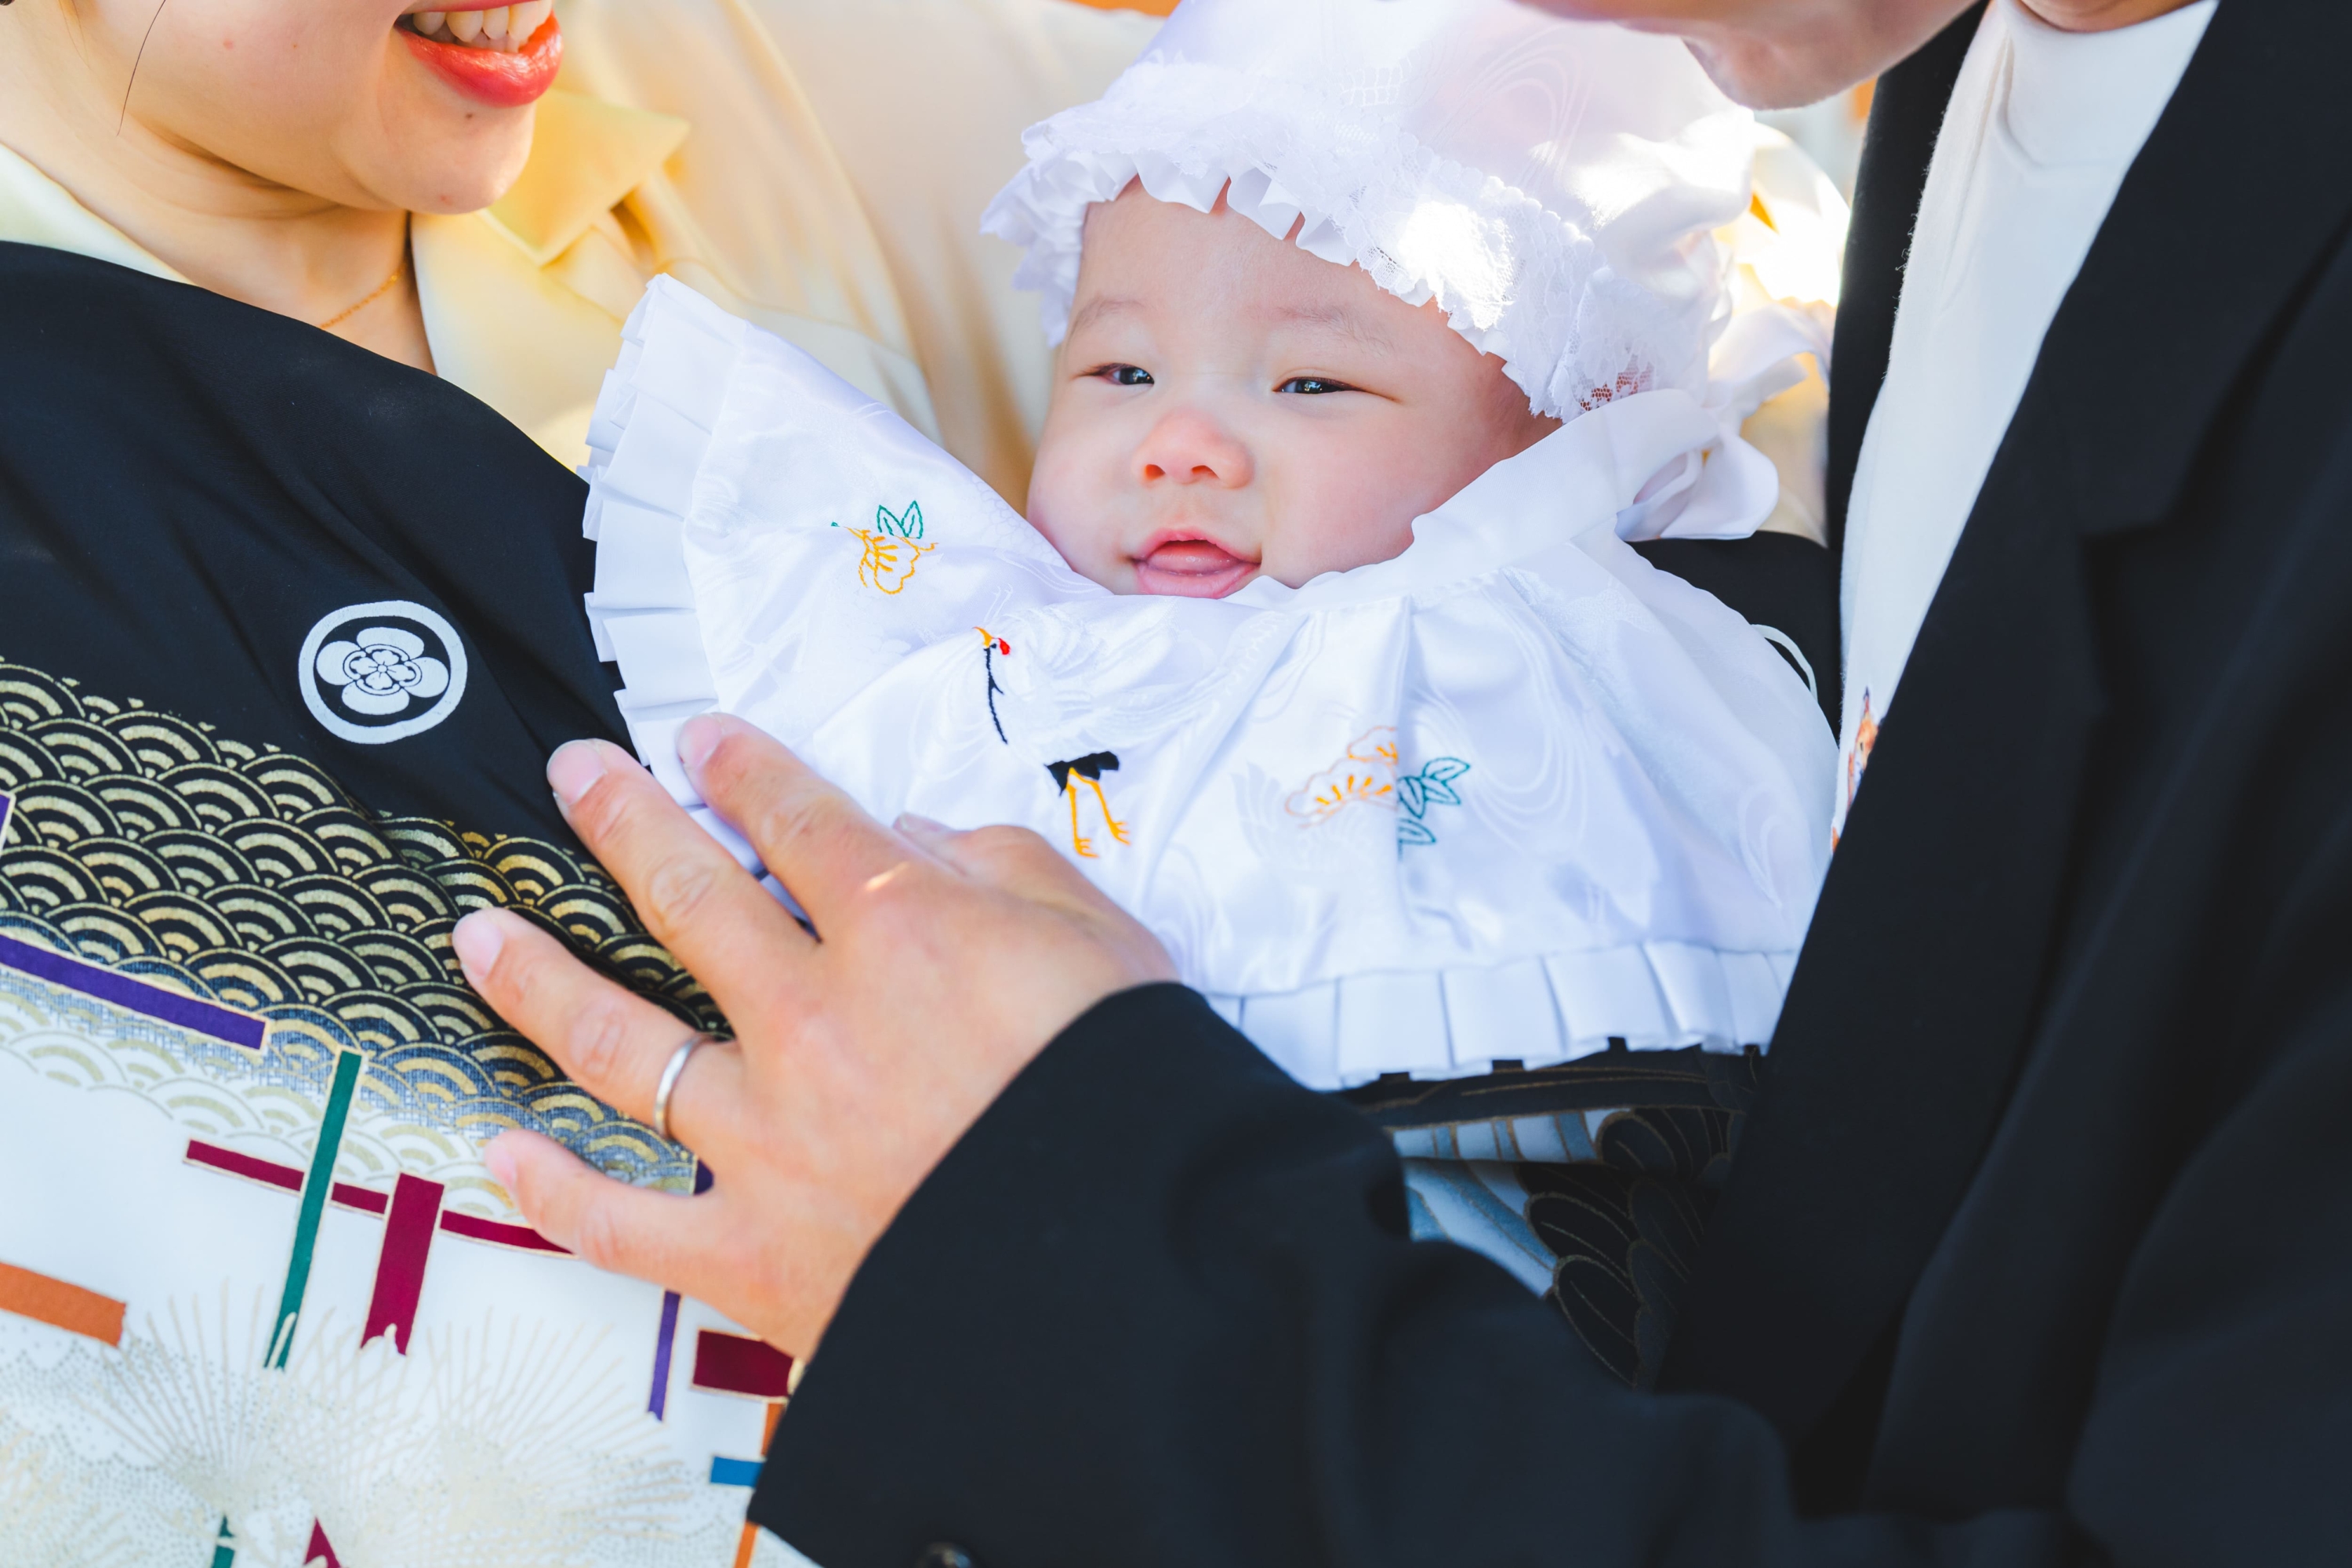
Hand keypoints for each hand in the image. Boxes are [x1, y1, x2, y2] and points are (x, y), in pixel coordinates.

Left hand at [453, 715, 1174, 1357]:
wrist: (1125, 1272)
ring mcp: (765, 1136)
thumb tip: (917, 839)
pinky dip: (555, 1194)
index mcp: (900, 930)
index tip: (702, 741)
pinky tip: (503, 1153)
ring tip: (480, 932)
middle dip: (622, 820)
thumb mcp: (1105, 943)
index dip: (743, 767)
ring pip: (617, 1041)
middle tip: (576, 775)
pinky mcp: (749, 1251)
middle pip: (686, 894)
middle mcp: (808, 1017)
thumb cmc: (1128, 1101)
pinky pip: (624, 1222)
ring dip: (539, 977)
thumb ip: (1005, 869)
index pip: (797, 819)